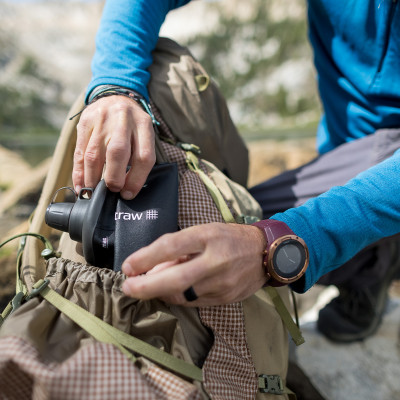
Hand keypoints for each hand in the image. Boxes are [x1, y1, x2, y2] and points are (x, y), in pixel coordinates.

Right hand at [73, 95, 155, 198]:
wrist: (116, 97)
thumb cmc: (133, 126)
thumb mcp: (144, 134)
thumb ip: (140, 157)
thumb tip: (128, 190)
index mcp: (143, 124)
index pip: (143, 156)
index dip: (136, 179)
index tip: (129, 193)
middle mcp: (123, 120)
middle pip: (118, 152)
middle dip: (114, 177)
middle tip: (112, 190)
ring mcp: (102, 119)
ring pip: (94, 154)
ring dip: (92, 178)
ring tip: (93, 193)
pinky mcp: (84, 122)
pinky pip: (79, 152)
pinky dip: (79, 172)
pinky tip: (80, 185)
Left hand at [121, 223, 266, 305]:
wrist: (265, 253)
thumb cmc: (229, 238)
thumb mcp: (204, 231)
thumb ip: (178, 248)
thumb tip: (152, 266)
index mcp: (208, 236)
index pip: (171, 246)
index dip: (145, 258)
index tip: (128, 265)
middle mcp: (215, 260)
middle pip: (175, 278)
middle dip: (146, 286)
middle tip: (127, 287)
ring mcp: (222, 283)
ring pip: (182, 295)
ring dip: (160, 292)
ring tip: (147, 286)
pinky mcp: (225, 298)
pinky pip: (193, 302)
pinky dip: (177, 297)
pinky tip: (169, 291)